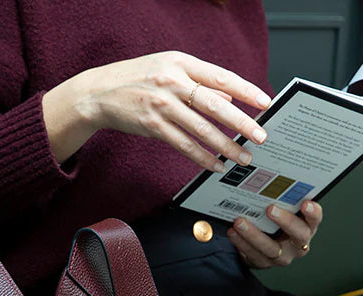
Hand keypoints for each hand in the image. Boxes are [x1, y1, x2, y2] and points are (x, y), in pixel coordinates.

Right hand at [42, 51, 271, 168]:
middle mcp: (172, 81)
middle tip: (261, 136)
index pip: (221, 76)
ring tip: (243, 157)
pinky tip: (216, 165)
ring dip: (226, 146)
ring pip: (202, 129)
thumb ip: (198, 81)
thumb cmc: (136, 78)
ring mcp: (161, 104)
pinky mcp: (152, 126)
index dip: (245, 90)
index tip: (265, 103)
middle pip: (215, 104)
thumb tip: (229, 94)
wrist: (97, 93)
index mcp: (180, 62)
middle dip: (242, 122)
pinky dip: (202, 157)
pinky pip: (183, 145)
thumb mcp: (167, 69)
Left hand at [227, 200, 321, 268]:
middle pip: (298, 235)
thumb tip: (269, 177)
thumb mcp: (284, 211)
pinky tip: (232, 232)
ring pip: (270, 248)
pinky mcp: (264, 263)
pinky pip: (252, 254)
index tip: (306, 203)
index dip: (313, 213)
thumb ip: (283, 200)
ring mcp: (282, 256)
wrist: (264, 246)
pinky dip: (241, 242)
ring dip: (253, 234)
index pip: (315, 220)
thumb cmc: (276, 222)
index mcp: (307, 227)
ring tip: (239, 222)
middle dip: (285, 221)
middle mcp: (298, 244)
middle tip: (271, 209)